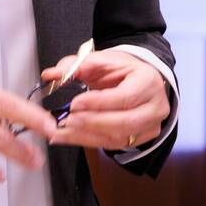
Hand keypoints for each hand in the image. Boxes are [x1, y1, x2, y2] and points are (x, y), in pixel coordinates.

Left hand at [43, 49, 169, 151]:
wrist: (139, 81)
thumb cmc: (122, 71)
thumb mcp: (102, 61)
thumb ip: (76, 66)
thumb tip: (51, 74)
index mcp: (148, 82)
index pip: (125, 97)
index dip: (98, 102)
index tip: (75, 103)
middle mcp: (155, 107)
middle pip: (125, 122)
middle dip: (93, 122)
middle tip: (67, 120)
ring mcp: (151, 126)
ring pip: (119, 138)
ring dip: (87, 135)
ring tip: (62, 131)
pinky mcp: (140, 139)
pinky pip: (114, 145)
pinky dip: (89, 141)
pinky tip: (69, 136)